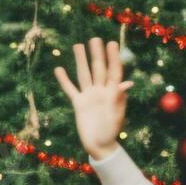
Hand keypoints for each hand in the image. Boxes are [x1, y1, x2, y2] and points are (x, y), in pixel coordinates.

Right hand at [53, 38, 132, 159]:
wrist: (99, 145)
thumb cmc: (111, 132)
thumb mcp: (117, 115)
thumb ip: (119, 99)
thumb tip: (127, 84)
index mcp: (112, 92)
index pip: (113, 71)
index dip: (113, 58)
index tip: (112, 44)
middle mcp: (100, 91)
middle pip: (98, 69)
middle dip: (97, 54)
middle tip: (95, 39)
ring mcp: (89, 96)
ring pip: (84, 74)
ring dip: (81, 61)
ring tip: (78, 46)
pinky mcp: (78, 103)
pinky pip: (70, 89)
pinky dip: (64, 80)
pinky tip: (58, 69)